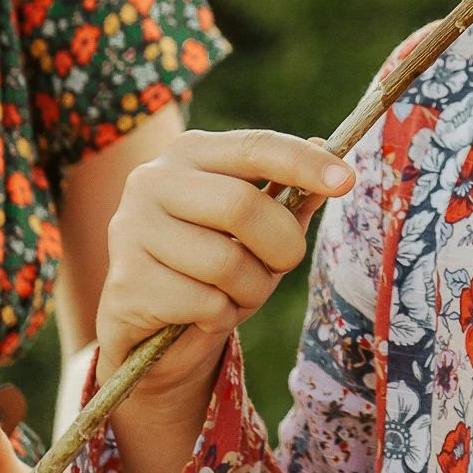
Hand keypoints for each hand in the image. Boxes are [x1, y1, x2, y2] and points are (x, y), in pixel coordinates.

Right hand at [92, 128, 351, 403]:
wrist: (149, 326)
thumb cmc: (211, 265)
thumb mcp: (257, 230)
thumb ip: (289, 195)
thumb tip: (329, 152)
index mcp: (189, 153)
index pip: (255, 146)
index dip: (304, 163)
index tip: (346, 181)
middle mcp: (152, 180)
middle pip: (243, 206)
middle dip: (282, 246)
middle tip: (283, 265)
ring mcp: (132, 229)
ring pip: (226, 263)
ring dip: (252, 291)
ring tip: (236, 294)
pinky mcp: (127, 280)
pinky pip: (204, 302)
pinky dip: (221, 317)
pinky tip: (202, 314)